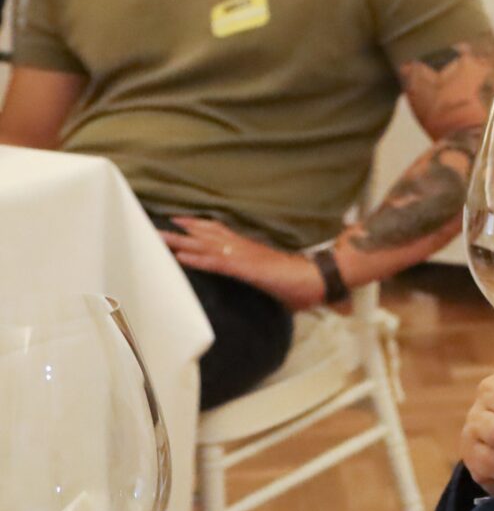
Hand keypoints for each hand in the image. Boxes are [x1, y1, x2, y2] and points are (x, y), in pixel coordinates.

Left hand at [164, 218, 325, 311]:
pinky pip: (216, 263)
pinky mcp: (246, 269)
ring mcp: (244, 257)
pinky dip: (198, 259)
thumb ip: (269, 281)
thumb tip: (270, 289)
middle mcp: (244, 248)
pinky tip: (181, 258)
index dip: (199, 225)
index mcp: (251, 249)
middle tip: (155, 224)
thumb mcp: (279, 280)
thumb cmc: (304, 282)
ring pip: (206, 245)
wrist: (321, 278)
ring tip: (158, 237)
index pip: (221, 232)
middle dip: (182, 229)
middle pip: (207, 234)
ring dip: (181, 241)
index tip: (180, 220)